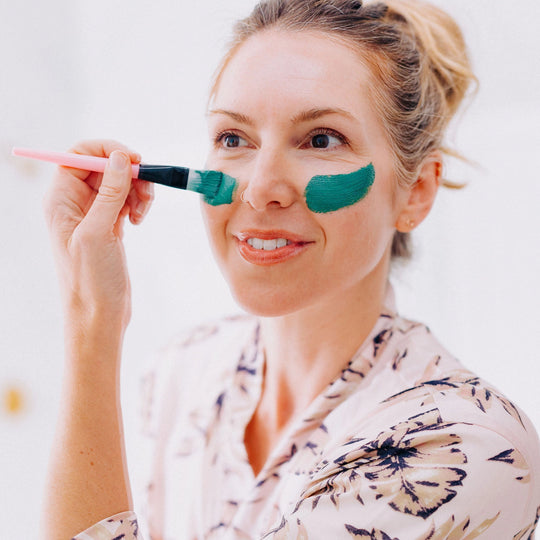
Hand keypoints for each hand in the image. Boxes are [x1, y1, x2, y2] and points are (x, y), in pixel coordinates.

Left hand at [43, 140, 153, 328]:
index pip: (79, 156)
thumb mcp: (97, 233)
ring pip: (119, 183)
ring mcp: (94, 215)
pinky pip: (126, 201)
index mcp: (61, 200)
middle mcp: (75, 203)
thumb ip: (110, 194)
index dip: (107, 151)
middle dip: (128, 174)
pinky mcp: (110, 226)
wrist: (99, 315)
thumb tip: (120, 159)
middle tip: (146, 192)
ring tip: (143, 213)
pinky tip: (139, 221)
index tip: (133, 160)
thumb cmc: (90, 280)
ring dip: (137, 191)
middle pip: (104, 168)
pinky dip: (138, 204)